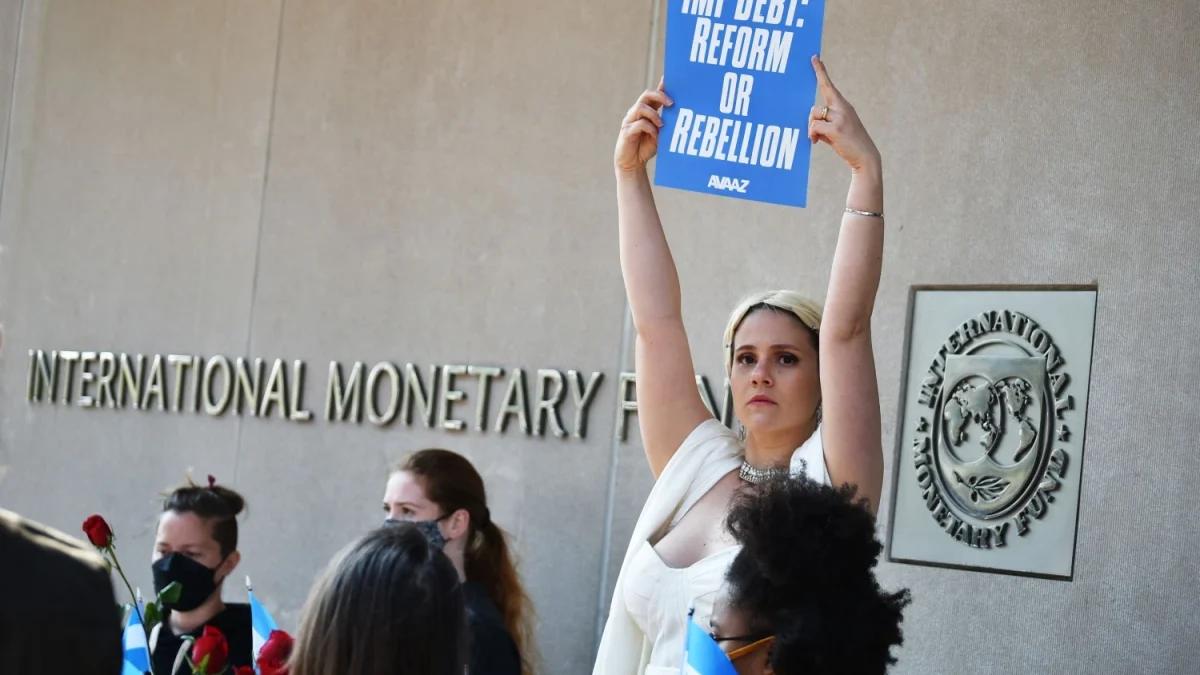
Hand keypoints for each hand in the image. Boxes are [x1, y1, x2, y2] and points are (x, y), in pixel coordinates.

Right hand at [615, 78, 672, 173]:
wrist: (632, 164)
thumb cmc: (646, 147)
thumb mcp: (660, 134)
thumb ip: (666, 124)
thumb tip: (680, 114)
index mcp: (646, 111)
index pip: (654, 95)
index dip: (661, 86)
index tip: (670, 79)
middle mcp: (636, 113)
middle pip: (646, 95)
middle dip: (660, 96)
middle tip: (671, 103)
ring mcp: (630, 121)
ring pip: (641, 107)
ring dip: (654, 115)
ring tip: (662, 125)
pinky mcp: (626, 131)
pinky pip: (639, 124)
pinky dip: (650, 129)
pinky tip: (655, 136)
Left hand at [808, 57, 879, 173]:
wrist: (865, 157)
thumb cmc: (849, 144)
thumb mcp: (836, 131)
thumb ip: (825, 124)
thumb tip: (812, 125)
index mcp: (844, 106)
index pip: (829, 85)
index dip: (820, 71)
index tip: (814, 57)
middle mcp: (843, 108)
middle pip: (815, 106)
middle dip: (810, 120)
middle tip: (813, 134)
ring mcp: (840, 117)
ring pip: (814, 116)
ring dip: (812, 129)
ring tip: (818, 140)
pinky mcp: (836, 128)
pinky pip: (814, 126)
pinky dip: (813, 135)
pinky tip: (817, 142)